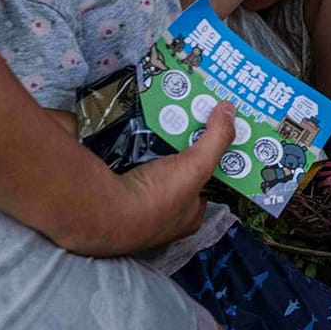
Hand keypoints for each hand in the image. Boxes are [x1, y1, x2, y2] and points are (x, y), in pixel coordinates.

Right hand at [105, 101, 235, 252]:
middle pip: (176, 176)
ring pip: (148, 169)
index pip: (206, 189)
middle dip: (180, 151)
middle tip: (184, 121)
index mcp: (187, 218)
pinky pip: (123, 164)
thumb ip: (216, 138)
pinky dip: (127, 146)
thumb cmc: (156, 198)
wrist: (100, 210)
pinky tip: (131, 127)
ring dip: (153, 147)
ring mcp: (133, 206)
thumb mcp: (198, 166)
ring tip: (160, 118)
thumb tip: (230, 110)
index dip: (211, 163)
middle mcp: (161, 217)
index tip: (212, 136)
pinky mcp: (110, 192)